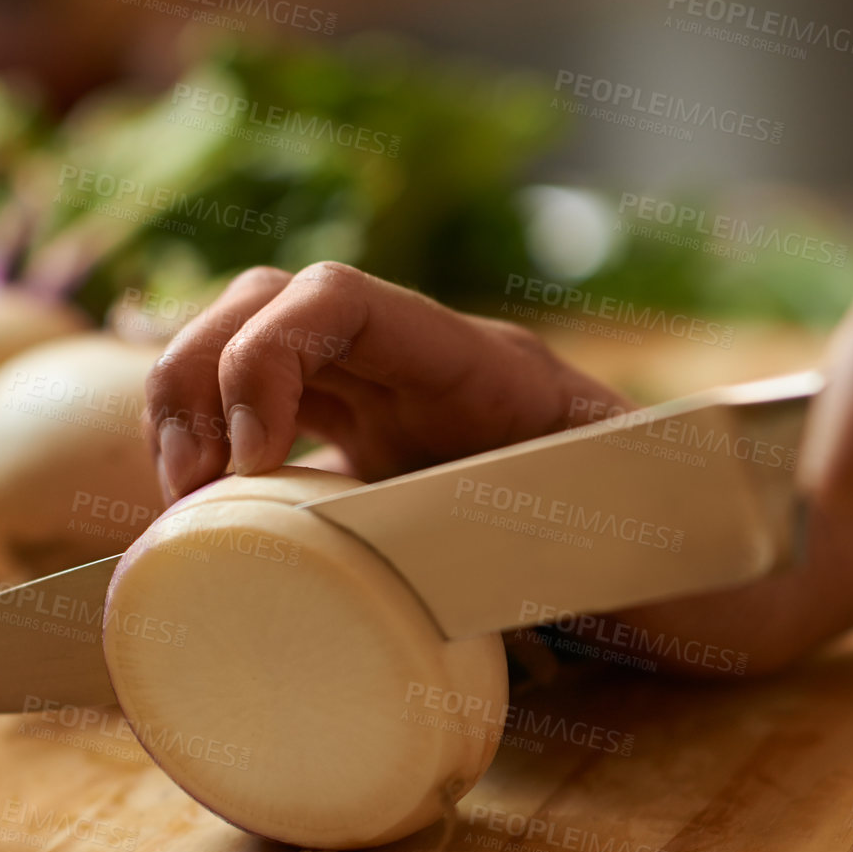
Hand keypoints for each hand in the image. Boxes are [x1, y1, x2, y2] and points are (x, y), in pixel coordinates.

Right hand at [143, 262, 627, 501]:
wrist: (668, 553)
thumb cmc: (661, 541)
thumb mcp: (630, 530)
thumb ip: (581, 524)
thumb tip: (542, 546)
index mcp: (482, 366)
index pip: (340, 298)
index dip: (266, 358)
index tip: (252, 464)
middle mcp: (421, 363)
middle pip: (265, 303)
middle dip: (198, 378)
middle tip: (194, 492)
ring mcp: (386, 397)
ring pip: (246, 345)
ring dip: (186, 408)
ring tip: (184, 508)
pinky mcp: (363, 442)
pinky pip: (261, 408)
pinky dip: (212, 444)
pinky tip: (205, 512)